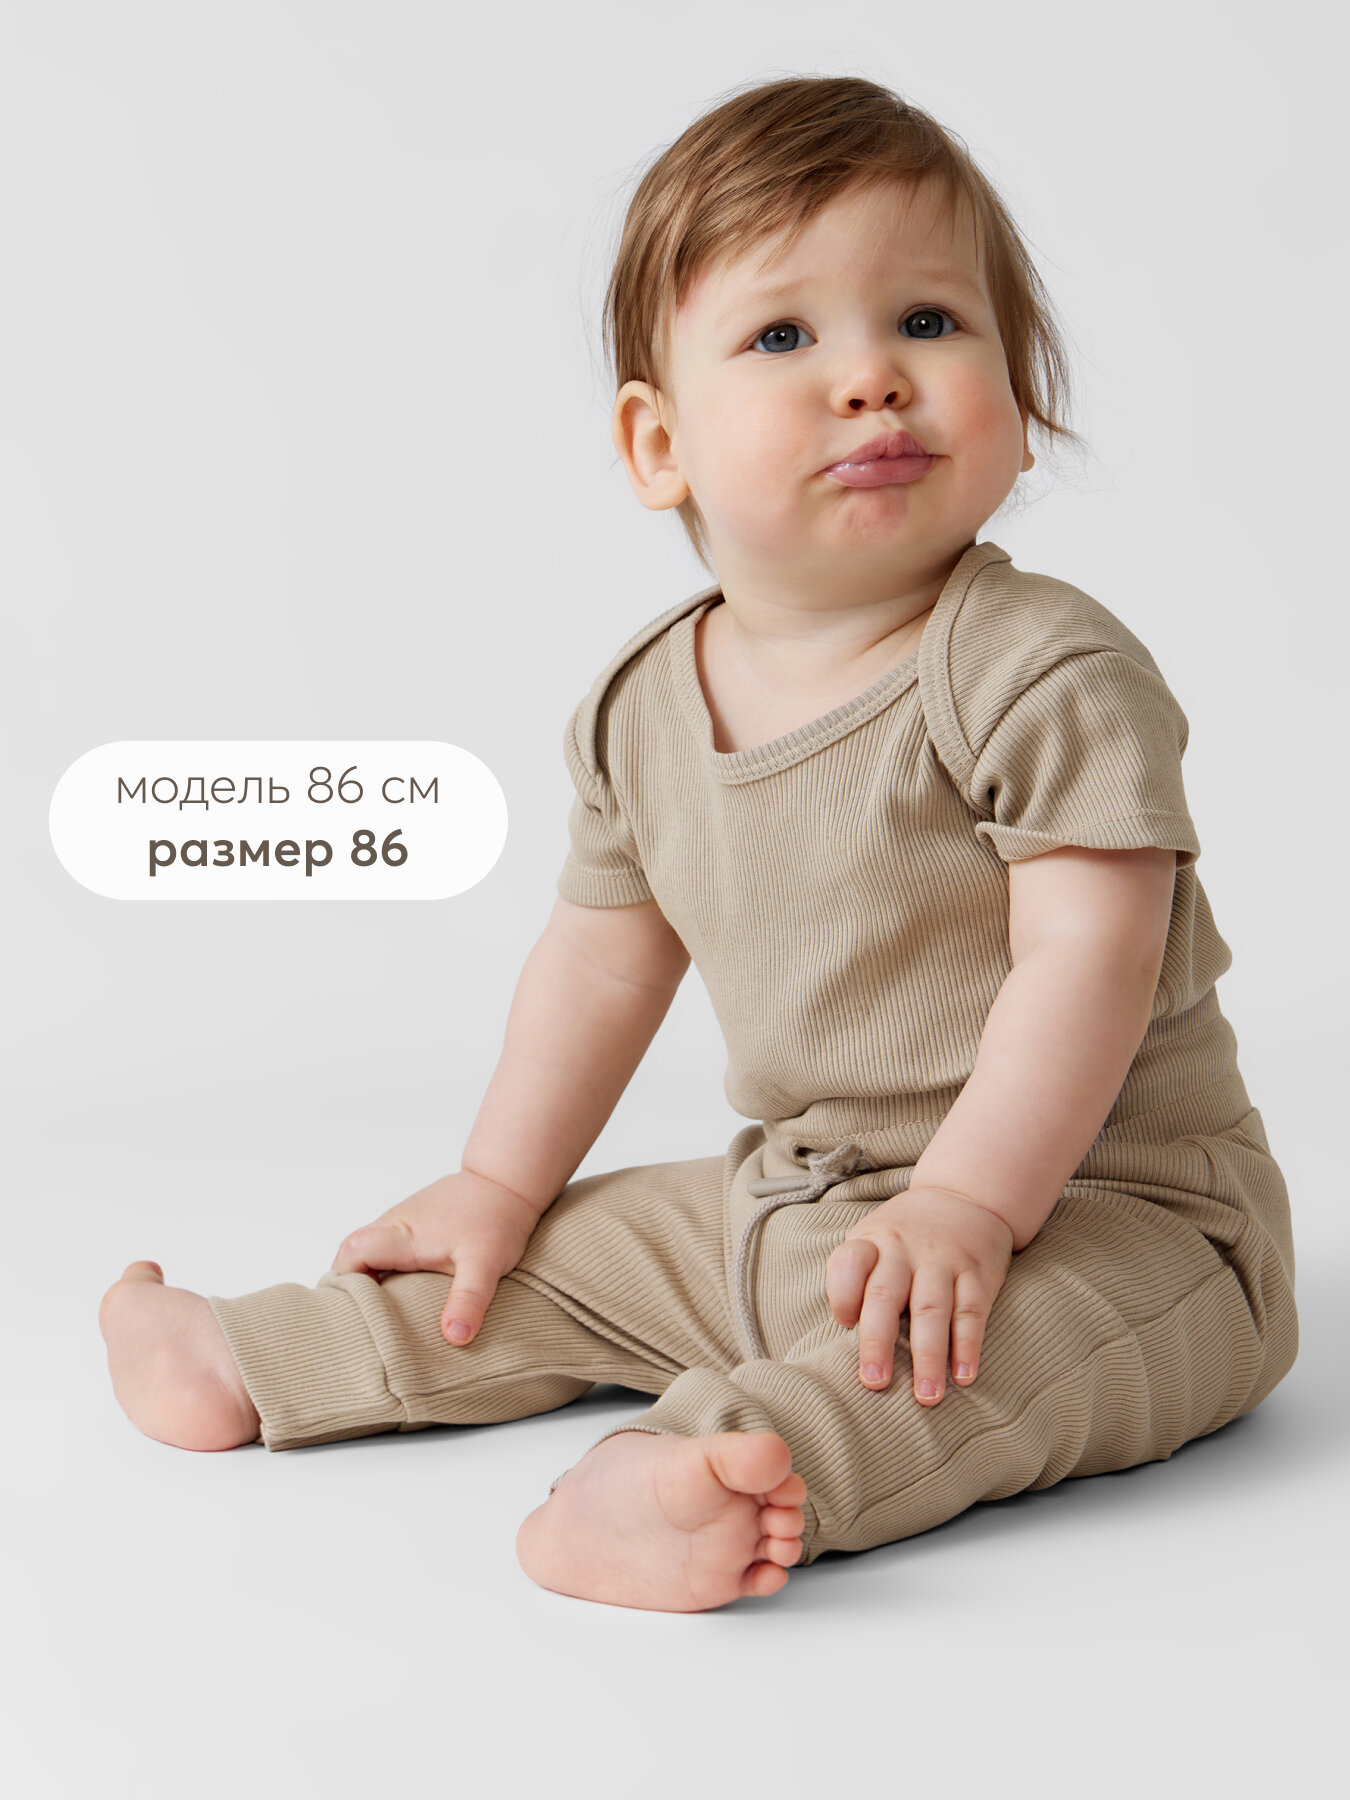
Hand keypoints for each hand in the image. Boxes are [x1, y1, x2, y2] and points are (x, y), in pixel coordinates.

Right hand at [330, 1169, 542, 1345]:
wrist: (507, 1182)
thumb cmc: (496, 1218)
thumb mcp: (487, 1262)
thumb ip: (469, 1299)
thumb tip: (454, 1337)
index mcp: (404, 1234)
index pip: (352, 1253)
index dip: (345, 1281)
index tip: (357, 1311)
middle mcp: (396, 1224)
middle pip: (350, 1253)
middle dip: (350, 1286)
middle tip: (365, 1320)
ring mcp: (402, 1222)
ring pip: (366, 1250)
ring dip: (367, 1278)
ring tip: (381, 1315)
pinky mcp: (412, 1225)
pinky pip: (383, 1248)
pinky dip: (383, 1270)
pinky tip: (400, 1295)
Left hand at [826, 1184, 1013, 1403]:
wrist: (966, 1196)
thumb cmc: (905, 1235)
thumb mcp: (872, 1239)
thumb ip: (854, 1277)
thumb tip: (846, 1328)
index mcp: (872, 1241)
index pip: (849, 1264)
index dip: (843, 1294)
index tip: (843, 1324)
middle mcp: (905, 1249)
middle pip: (886, 1296)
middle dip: (878, 1342)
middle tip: (875, 1384)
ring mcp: (943, 1260)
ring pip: (932, 1310)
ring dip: (929, 1356)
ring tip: (927, 1397)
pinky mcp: (978, 1273)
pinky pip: (972, 1312)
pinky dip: (968, 1346)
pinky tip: (964, 1375)